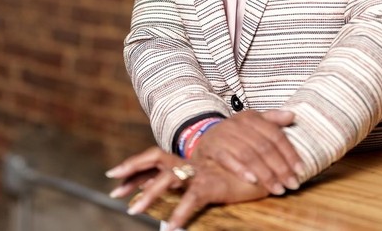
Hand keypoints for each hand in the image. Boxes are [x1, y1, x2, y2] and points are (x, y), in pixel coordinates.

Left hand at [107, 146, 266, 230]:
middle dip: (131, 171)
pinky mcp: (212, 185)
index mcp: (187, 160)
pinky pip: (191, 200)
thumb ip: (190, 183)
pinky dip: (180, 215)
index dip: (134, 166)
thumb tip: (167, 196)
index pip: (154, 157)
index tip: (113, 177)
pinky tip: (171, 230)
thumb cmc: (242, 174)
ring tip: (133, 211)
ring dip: (148, 195)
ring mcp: (200, 172)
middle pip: (155, 159)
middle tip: (113, 190)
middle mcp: (190, 163)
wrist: (269, 166)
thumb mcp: (212, 180)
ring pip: (168, 179)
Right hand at [190, 109, 304, 194]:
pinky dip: (240, 169)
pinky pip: (227, 159)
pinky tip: (253, 181)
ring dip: (265, 173)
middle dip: (281, 168)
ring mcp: (223, 135)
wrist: (204, 138)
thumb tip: (292, 115)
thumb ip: (272, 120)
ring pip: (248, 154)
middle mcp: (237, 124)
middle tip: (292, 184)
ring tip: (277, 189)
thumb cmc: (235, 134)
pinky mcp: (211, 147)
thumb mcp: (252, 123)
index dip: (290, 153)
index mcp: (251, 117)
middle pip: (264, 147)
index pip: (275, 135)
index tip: (301, 170)